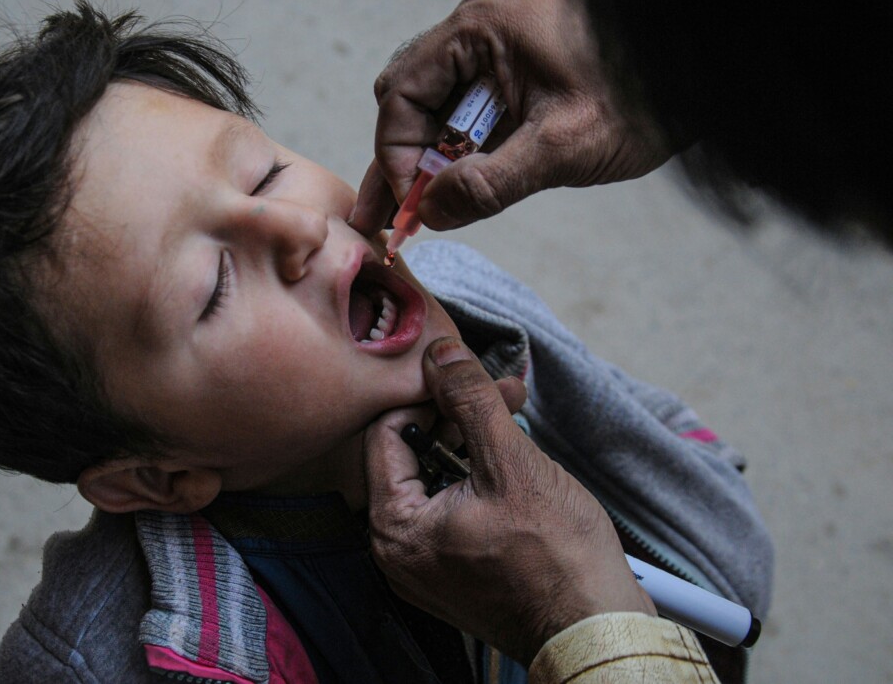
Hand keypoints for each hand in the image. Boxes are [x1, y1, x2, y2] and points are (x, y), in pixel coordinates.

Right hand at [350, 0, 670, 236]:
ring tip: (408, 213)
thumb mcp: (563, 149)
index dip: (395, 155)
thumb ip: (489, 183)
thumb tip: (429, 213)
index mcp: (481, 26)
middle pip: (409, 97)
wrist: (702, 75)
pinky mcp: (513, 65)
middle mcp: (479, 25)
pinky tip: (446, 190)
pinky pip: (466, 108)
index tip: (407, 206)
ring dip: (425, 159)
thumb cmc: (643, 98)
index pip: (403, 94)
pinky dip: (455, 150)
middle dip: (401, 159)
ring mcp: (496, 43)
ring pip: (433, 107)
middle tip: (395, 216)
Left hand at [364, 337, 654, 664]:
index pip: (386, 431)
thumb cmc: (558, 558)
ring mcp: (422, 565)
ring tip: (515, 416)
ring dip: (472, 440)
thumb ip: (470, 400)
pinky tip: (514, 457)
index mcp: (394, 527)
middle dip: (458, 414)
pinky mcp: (451, 570)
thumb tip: (440, 352)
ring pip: (433, 476)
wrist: (594, 630)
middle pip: (409, 453)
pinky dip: (478, 476)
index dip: (430, 395)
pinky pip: (449, 506)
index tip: (470, 378)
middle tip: (505, 392)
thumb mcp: (512, 463)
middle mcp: (395, 550)